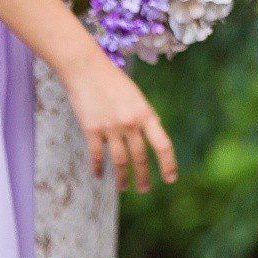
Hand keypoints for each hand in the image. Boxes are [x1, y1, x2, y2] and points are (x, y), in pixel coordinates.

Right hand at [59, 54, 177, 191]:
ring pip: (120, 160)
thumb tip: (147, 140)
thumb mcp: (136, 97)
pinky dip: (98, 167)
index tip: (170, 179)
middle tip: (144, 189)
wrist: (86, 69)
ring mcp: (110, 128)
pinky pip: (97, 154)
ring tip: (124, 188)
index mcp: (146, 114)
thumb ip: (143, 118)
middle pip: (140, 157)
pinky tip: (98, 175)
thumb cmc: (112, 81)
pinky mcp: (91, 129)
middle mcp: (130, 123)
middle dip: (143, 176)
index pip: (162, 145)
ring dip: (122, 178)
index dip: (168, 164)